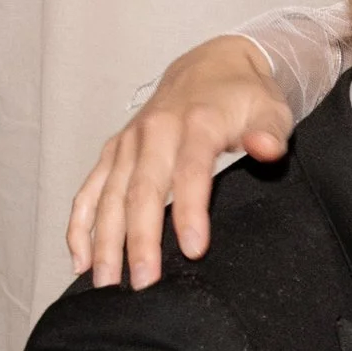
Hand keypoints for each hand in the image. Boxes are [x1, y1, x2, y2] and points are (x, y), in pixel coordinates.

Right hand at [68, 38, 296, 288]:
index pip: (189, 171)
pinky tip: (81, 262)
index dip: (189, 211)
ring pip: (109, 196)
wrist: (211, 66)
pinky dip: (80, 225)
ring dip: (106, 241)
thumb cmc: (245, 97)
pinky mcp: (114, 152)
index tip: (192, 250)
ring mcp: (129, 143)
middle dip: (140, 239)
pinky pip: (89, 190)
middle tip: (144, 283)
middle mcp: (155, 131)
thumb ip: (270, 132)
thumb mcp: (271, 109)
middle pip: (142, 191)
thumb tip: (266, 148)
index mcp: (195, 123)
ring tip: (107, 284)